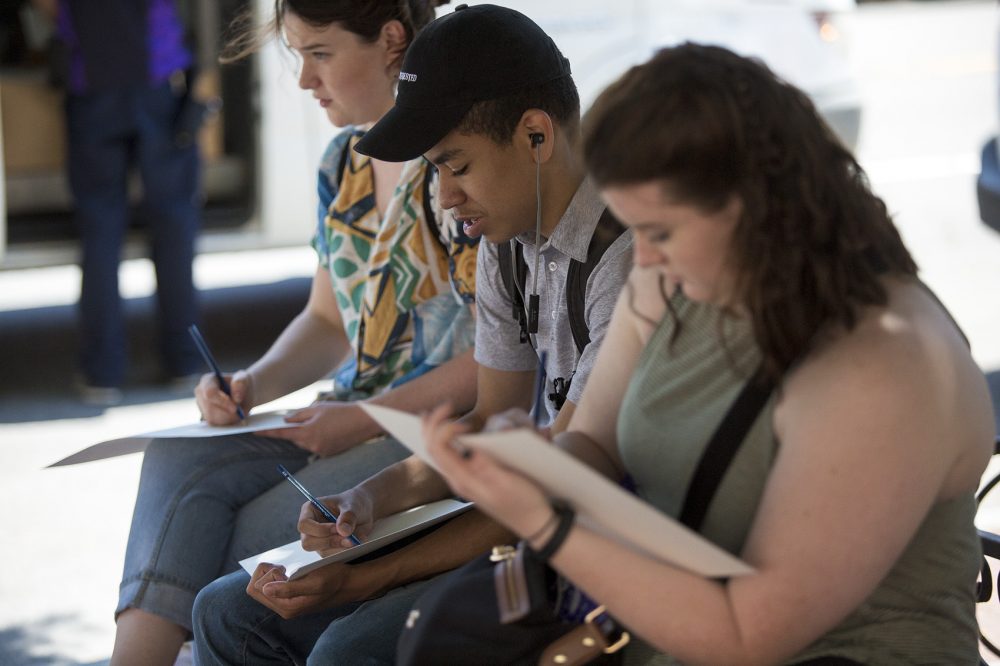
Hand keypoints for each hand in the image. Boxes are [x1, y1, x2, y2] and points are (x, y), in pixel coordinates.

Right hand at [195, 370, 253, 424]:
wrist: (244, 393)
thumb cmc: (242, 384)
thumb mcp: (244, 379)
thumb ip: (240, 383)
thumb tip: (236, 398)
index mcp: (208, 380)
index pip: (210, 393)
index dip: (222, 402)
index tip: (235, 408)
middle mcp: (200, 393)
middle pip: (209, 409)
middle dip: (226, 413)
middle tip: (240, 413)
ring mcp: (201, 406)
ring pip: (212, 419)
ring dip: (228, 418)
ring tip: (238, 412)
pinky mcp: (206, 417)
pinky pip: (215, 425)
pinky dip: (227, 422)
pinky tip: (233, 416)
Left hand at [245, 561, 370, 618]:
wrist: (348, 583)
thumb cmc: (333, 579)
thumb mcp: (313, 581)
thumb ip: (289, 588)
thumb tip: (265, 590)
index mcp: (286, 607)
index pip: (256, 589)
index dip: (266, 574)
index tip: (284, 570)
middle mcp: (283, 609)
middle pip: (255, 589)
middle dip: (266, 573)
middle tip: (285, 569)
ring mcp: (286, 604)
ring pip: (262, 586)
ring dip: (272, 574)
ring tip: (288, 571)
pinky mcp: (289, 598)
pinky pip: (271, 586)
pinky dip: (277, 576)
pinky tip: (291, 574)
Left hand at [255, 401, 378, 456]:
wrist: (364, 421)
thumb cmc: (341, 411)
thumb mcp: (317, 408)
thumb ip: (299, 415)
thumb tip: (286, 420)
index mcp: (307, 432)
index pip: (282, 433)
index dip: (267, 432)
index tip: (254, 431)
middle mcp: (312, 444)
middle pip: (294, 439)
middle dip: (293, 430)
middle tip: (291, 420)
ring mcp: (321, 451)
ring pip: (305, 442)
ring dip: (305, 433)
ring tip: (317, 422)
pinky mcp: (329, 453)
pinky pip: (315, 446)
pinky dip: (315, 438)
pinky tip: (325, 429)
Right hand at [297, 486, 375, 552]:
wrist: (364, 511)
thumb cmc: (354, 503)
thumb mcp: (353, 505)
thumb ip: (348, 516)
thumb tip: (343, 531)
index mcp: (310, 511)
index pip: (304, 525)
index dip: (319, 529)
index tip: (336, 528)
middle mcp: (311, 527)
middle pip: (308, 543)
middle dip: (328, 542)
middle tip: (348, 538)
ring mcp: (318, 540)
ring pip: (322, 552)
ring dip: (339, 548)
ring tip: (354, 540)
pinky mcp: (328, 549)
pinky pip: (333, 557)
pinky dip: (344, 552)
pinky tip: (354, 543)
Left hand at [422, 404, 551, 538]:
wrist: (534, 523)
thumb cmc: (523, 502)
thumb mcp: (506, 482)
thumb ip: (486, 464)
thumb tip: (472, 446)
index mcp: (463, 479)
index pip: (438, 448)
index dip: (445, 428)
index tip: (467, 423)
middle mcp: (459, 478)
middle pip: (432, 447)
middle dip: (433, 423)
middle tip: (446, 406)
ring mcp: (465, 478)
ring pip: (439, 450)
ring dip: (439, 430)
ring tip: (444, 413)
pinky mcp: (473, 476)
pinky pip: (452, 455)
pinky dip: (450, 439)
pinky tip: (456, 430)